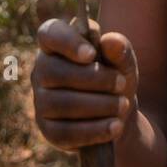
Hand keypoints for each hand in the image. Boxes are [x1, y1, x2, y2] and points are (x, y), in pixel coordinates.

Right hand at [32, 19, 138, 149]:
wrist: (119, 114)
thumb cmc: (116, 78)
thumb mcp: (125, 62)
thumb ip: (120, 49)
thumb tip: (110, 41)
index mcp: (57, 45)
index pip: (49, 34)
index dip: (67, 41)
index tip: (91, 54)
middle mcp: (42, 71)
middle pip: (54, 71)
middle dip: (94, 79)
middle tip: (121, 84)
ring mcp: (41, 101)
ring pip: (61, 103)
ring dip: (99, 105)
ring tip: (123, 106)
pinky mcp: (48, 129)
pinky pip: (65, 132)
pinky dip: (94, 130)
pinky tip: (115, 127)